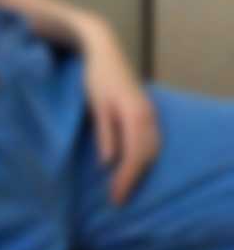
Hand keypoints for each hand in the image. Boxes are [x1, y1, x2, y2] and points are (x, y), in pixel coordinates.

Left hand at [81, 22, 161, 205]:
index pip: (134, 156)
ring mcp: (151, 112)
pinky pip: (152, 141)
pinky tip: (134, 166)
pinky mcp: (148, 111)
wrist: (105, 50)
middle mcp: (148, 116)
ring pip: (153, 150)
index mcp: (135, 115)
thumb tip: (108, 163)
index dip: (126, 179)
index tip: (115, 197)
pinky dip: (145, 157)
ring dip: (141, 170)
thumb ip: (105, 133)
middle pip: (147, 156)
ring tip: (125, 187)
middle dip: (134, 179)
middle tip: (118, 199)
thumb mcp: (96, 105)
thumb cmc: (96, 76)